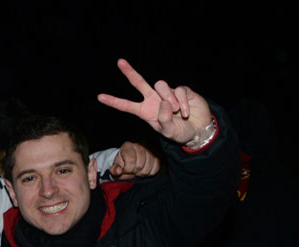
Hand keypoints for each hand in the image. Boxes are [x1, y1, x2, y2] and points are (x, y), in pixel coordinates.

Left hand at [97, 58, 213, 145]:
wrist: (198, 129)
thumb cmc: (180, 132)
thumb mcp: (168, 131)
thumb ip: (163, 119)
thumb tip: (164, 103)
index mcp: (145, 111)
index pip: (127, 105)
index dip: (114, 101)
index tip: (100, 97)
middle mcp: (154, 100)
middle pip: (139, 83)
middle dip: (130, 72)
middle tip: (120, 62)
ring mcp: (167, 93)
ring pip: (161, 86)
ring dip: (169, 99)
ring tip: (177, 111)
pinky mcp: (181, 90)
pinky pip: (179, 90)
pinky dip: (182, 102)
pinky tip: (186, 112)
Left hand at [108, 141, 159, 179]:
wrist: (130, 160)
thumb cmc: (123, 163)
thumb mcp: (116, 166)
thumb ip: (114, 169)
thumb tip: (118, 171)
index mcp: (127, 146)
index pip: (131, 161)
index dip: (127, 170)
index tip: (125, 171)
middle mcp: (140, 146)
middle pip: (140, 166)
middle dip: (133, 173)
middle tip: (131, 172)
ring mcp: (150, 150)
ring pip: (147, 169)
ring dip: (141, 174)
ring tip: (136, 172)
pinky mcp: (157, 156)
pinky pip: (155, 169)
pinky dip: (149, 173)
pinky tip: (143, 170)